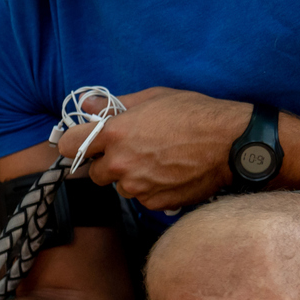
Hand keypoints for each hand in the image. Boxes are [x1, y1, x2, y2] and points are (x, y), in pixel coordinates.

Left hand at [54, 87, 252, 209]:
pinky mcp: (154, 202)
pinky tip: (169, 174)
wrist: (231, 143)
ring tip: (157, 161)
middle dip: (107, 163)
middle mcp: (119, 163)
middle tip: (132, 151)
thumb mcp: (153, 98)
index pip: (68, 145)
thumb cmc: (194, 114)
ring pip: (120, 187)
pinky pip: (142, 199)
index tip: (85, 143)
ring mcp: (136, 186)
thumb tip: (87, 104)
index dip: (75, 143)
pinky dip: (150, 190)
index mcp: (114, 133)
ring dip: (130, 178)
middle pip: (94, 172)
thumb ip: (115, 104)